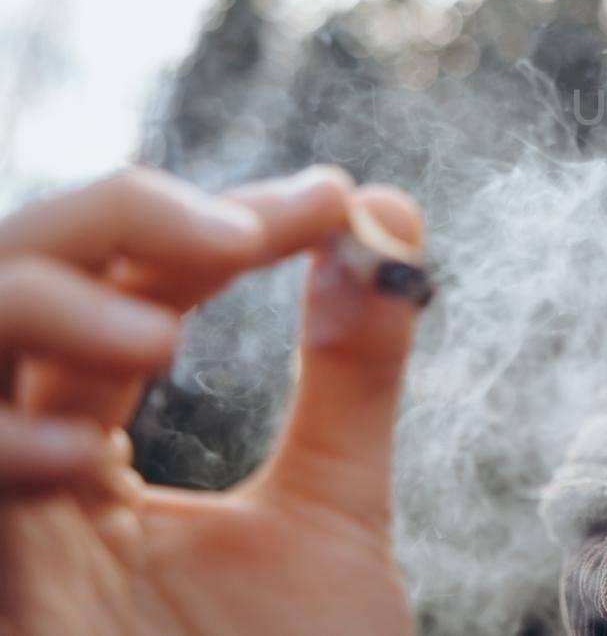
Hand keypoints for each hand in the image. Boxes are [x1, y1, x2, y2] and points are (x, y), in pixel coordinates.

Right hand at [0, 164, 425, 634]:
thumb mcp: (331, 509)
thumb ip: (350, 375)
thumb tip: (386, 224)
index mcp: (91, 450)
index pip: (124, 286)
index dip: (212, 221)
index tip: (332, 199)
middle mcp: (26, 474)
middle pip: (11, 281)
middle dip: (117, 223)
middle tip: (245, 228)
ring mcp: (3, 531)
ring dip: (46, 304)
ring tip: (167, 325)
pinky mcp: (1, 588)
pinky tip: (82, 456)